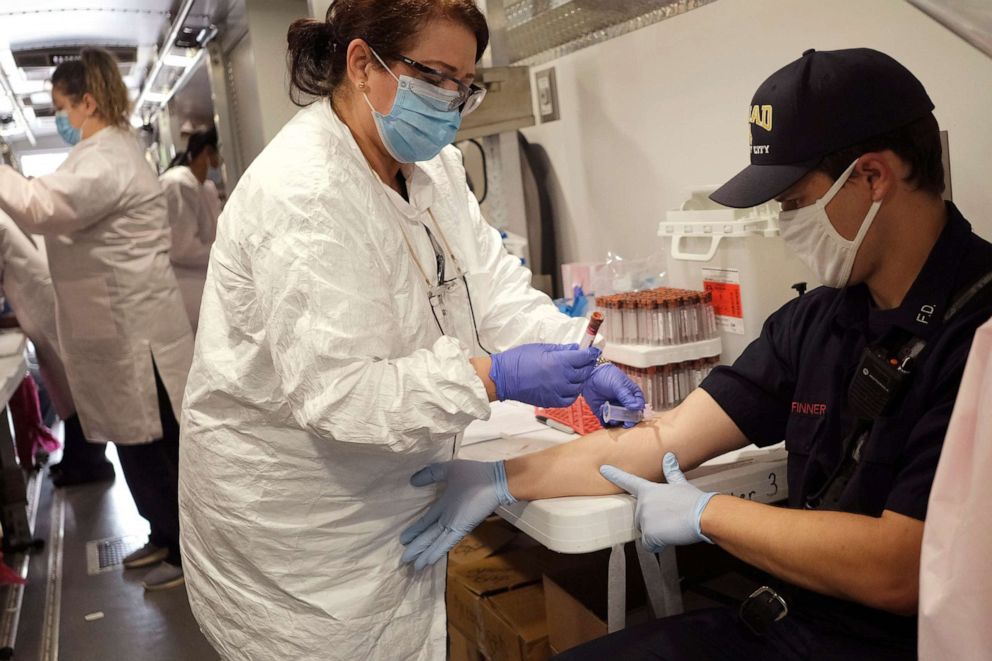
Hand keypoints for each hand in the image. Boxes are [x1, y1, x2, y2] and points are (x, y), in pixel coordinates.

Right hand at [400, 460, 516, 569]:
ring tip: (412, 565)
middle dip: (416, 546)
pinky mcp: (461, 527)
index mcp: (445, 504)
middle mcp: (448, 517)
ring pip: (434, 541)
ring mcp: (454, 523)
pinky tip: (426, 561)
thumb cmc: (476, 474)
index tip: (403, 540)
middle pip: (428, 534)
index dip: (415, 530)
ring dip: (423, 553)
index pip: (427, 521)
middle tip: (404, 560)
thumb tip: (412, 481)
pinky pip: (445, 541)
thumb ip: (431, 474)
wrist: (496, 479)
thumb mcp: (449, 470)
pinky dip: (436, 551)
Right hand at [489, 343, 599, 407]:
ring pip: (579, 386)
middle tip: (586, 360)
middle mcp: (561, 378)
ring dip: (580, 379)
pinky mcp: (551, 401)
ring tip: (576, 373)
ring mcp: (557, 391)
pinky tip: (569, 386)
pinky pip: (569, 399)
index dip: (591, 353)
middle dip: (587, 365)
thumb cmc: (519, 360)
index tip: (593, 350)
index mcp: (559, 362)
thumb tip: (576, 348)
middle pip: (584, 372)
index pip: (584, 358)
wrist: (503, 377)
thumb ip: (561, 349)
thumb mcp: (541, 348)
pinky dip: (572, 393)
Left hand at [582, 363, 644, 427]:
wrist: (589, 374)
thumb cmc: (607, 375)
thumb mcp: (618, 384)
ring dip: (616, 421)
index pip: (639, 407)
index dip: (637, 414)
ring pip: (619, 421)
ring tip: (611, 416)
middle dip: (627, 421)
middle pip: (630, 416)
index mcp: (632, 395)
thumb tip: (636, 407)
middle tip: (624, 423)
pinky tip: (602, 410)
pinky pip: (607, 420)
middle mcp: (625, 403)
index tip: (632, 418)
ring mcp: (615, 408)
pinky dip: (605, 419)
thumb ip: (626, 396)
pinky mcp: (604, 412)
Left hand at [600, 453, 715, 552]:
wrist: (703, 515)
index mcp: (649, 490)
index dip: (615, 475)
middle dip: (653, 522)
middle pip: (640, 518)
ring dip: (657, 534)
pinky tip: (671, 537)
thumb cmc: (694, 501)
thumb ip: (672, 473)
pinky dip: (659, 545)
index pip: (628, 481)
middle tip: (671, 519)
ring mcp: (644, 518)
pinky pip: (649, 545)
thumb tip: (669, 456)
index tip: (602, 469)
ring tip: (673, 527)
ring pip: (645, 532)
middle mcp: (643, 503)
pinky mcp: (649, 533)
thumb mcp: (681, 484)